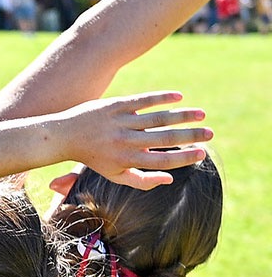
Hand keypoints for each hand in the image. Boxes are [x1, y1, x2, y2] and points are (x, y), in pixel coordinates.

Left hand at [57, 91, 211, 188]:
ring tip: (201, 114)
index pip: (163, 160)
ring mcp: (120, 122)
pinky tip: (179, 96)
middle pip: (165, 138)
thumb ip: (142, 180)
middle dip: (191, 135)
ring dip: (182, 115)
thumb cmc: (94, 158)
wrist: (65, 136)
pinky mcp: (115, 105)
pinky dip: (162, 97)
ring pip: (157, 117)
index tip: (202, 152)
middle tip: (210, 133)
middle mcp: (125, 141)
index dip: (184, 157)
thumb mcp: (115, 174)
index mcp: (127, 160)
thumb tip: (170, 178)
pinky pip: (142, 100)